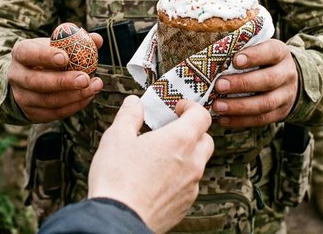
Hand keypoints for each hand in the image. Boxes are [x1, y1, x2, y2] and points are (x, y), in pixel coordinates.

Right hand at [8, 34, 103, 122]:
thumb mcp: (56, 45)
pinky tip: (88, 96)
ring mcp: (22, 97)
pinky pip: (54, 113)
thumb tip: (97, 39)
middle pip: (36, 81)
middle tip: (84, 79)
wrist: (29, 80)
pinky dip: (73, 106)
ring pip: (47, 100)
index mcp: (20, 53)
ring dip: (73, 96)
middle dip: (62, 82)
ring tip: (94, 87)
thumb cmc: (47, 57)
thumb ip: (76, 41)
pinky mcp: (32, 113)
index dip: (45, 56)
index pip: (27, 53)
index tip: (65, 57)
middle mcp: (16, 76)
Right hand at [88, 96, 213, 233]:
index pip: (202, 115)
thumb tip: (134, 103)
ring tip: (160, 157)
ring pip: (198, 163)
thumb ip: (129, 115)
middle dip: (192, 131)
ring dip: (186, 155)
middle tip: (171, 131)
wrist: (119, 219)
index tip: (178, 108)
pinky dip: (180, 177)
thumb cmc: (117, 179)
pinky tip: (157, 179)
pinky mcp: (185, 204)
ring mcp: (191, 185)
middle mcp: (192, 162)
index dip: (191, 107)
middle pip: (205, 139)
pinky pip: (189, 184)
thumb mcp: (117, 137)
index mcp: (180, 140)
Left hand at [212, 38, 298, 127]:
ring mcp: (286, 95)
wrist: (287, 80)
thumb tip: (213, 55)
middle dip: (242, 83)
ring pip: (265, 103)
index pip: (271, 52)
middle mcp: (287, 74)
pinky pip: (261, 119)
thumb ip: (242, 50)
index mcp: (280, 53)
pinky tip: (223, 119)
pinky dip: (240, 120)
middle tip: (219, 85)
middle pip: (268, 80)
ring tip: (218, 106)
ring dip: (239, 106)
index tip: (235, 60)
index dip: (254, 56)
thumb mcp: (258, 49)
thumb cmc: (262, 61)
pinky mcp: (280, 113)